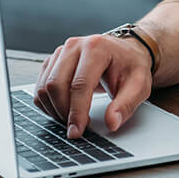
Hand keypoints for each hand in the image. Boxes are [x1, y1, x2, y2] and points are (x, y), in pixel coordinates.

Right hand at [34, 33, 152, 138]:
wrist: (124, 52)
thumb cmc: (130, 67)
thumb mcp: (139, 85)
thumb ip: (126, 104)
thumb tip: (112, 123)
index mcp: (97, 48)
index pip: (80, 84)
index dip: (77, 111)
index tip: (77, 131)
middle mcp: (75, 46)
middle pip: (56, 84)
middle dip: (63, 112)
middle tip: (76, 128)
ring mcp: (61, 53)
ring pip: (44, 87)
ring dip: (54, 109)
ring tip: (73, 120)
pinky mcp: (52, 62)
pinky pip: (39, 87)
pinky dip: (48, 104)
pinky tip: (63, 111)